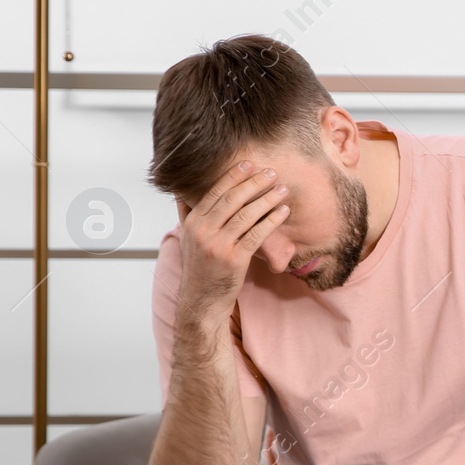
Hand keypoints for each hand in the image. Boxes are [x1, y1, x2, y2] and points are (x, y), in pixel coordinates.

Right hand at [174, 160, 291, 326]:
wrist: (202, 300)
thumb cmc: (199, 267)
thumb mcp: (187, 238)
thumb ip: (187, 213)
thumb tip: (182, 190)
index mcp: (193, 222)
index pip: (215, 192)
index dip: (234, 176)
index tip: (250, 164)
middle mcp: (203, 231)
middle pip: (231, 199)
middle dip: (253, 183)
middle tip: (271, 171)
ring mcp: (218, 245)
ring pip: (246, 215)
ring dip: (267, 200)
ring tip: (282, 189)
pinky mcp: (234, 260)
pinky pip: (257, 235)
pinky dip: (272, 221)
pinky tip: (283, 212)